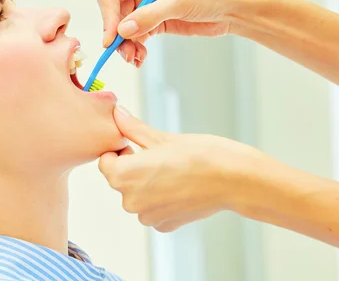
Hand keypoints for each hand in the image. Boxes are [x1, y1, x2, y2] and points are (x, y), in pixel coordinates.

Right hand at [97, 0, 245, 66]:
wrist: (231, 8)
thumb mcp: (179, 3)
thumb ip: (149, 16)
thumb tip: (122, 31)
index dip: (108, 18)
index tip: (111, 39)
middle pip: (114, 15)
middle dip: (118, 36)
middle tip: (126, 54)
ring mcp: (144, 5)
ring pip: (123, 29)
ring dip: (126, 46)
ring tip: (136, 58)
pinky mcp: (153, 22)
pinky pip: (135, 38)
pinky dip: (135, 49)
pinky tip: (141, 58)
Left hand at [98, 106, 266, 231]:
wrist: (233, 179)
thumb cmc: (200, 154)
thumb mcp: (162, 137)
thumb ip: (132, 128)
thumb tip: (117, 113)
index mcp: (124, 175)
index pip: (105, 161)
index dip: (121, 150)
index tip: (138, 144)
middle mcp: (130, 201)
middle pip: (120, 179)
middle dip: (133, 167)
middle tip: (160, 156)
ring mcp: (147, 217)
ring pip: (137, 195)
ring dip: (147, 184)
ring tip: (173, 171)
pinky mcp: (163, 225)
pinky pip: (152, 209)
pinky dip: (161, 199)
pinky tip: (181, 187)